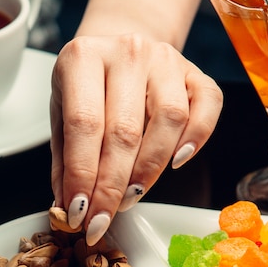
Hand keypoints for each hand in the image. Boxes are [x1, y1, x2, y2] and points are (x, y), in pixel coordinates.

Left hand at [50, 34, 222, 244]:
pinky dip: (195, 140)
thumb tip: (67, 207)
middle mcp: (126, 52)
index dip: (82, 176)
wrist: (118, 47)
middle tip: (102, 220)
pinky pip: (206, 108)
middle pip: (125, 131)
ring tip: (130, 198)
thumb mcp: (61, 113)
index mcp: (82, 58)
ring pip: (169, 121)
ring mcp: (165, 59)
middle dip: (112, 186)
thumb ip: (64, 160)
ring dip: (149, 170)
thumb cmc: (88, 86)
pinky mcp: (195, 71)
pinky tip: (175, 163)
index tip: (79, 213)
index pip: (83, 125)